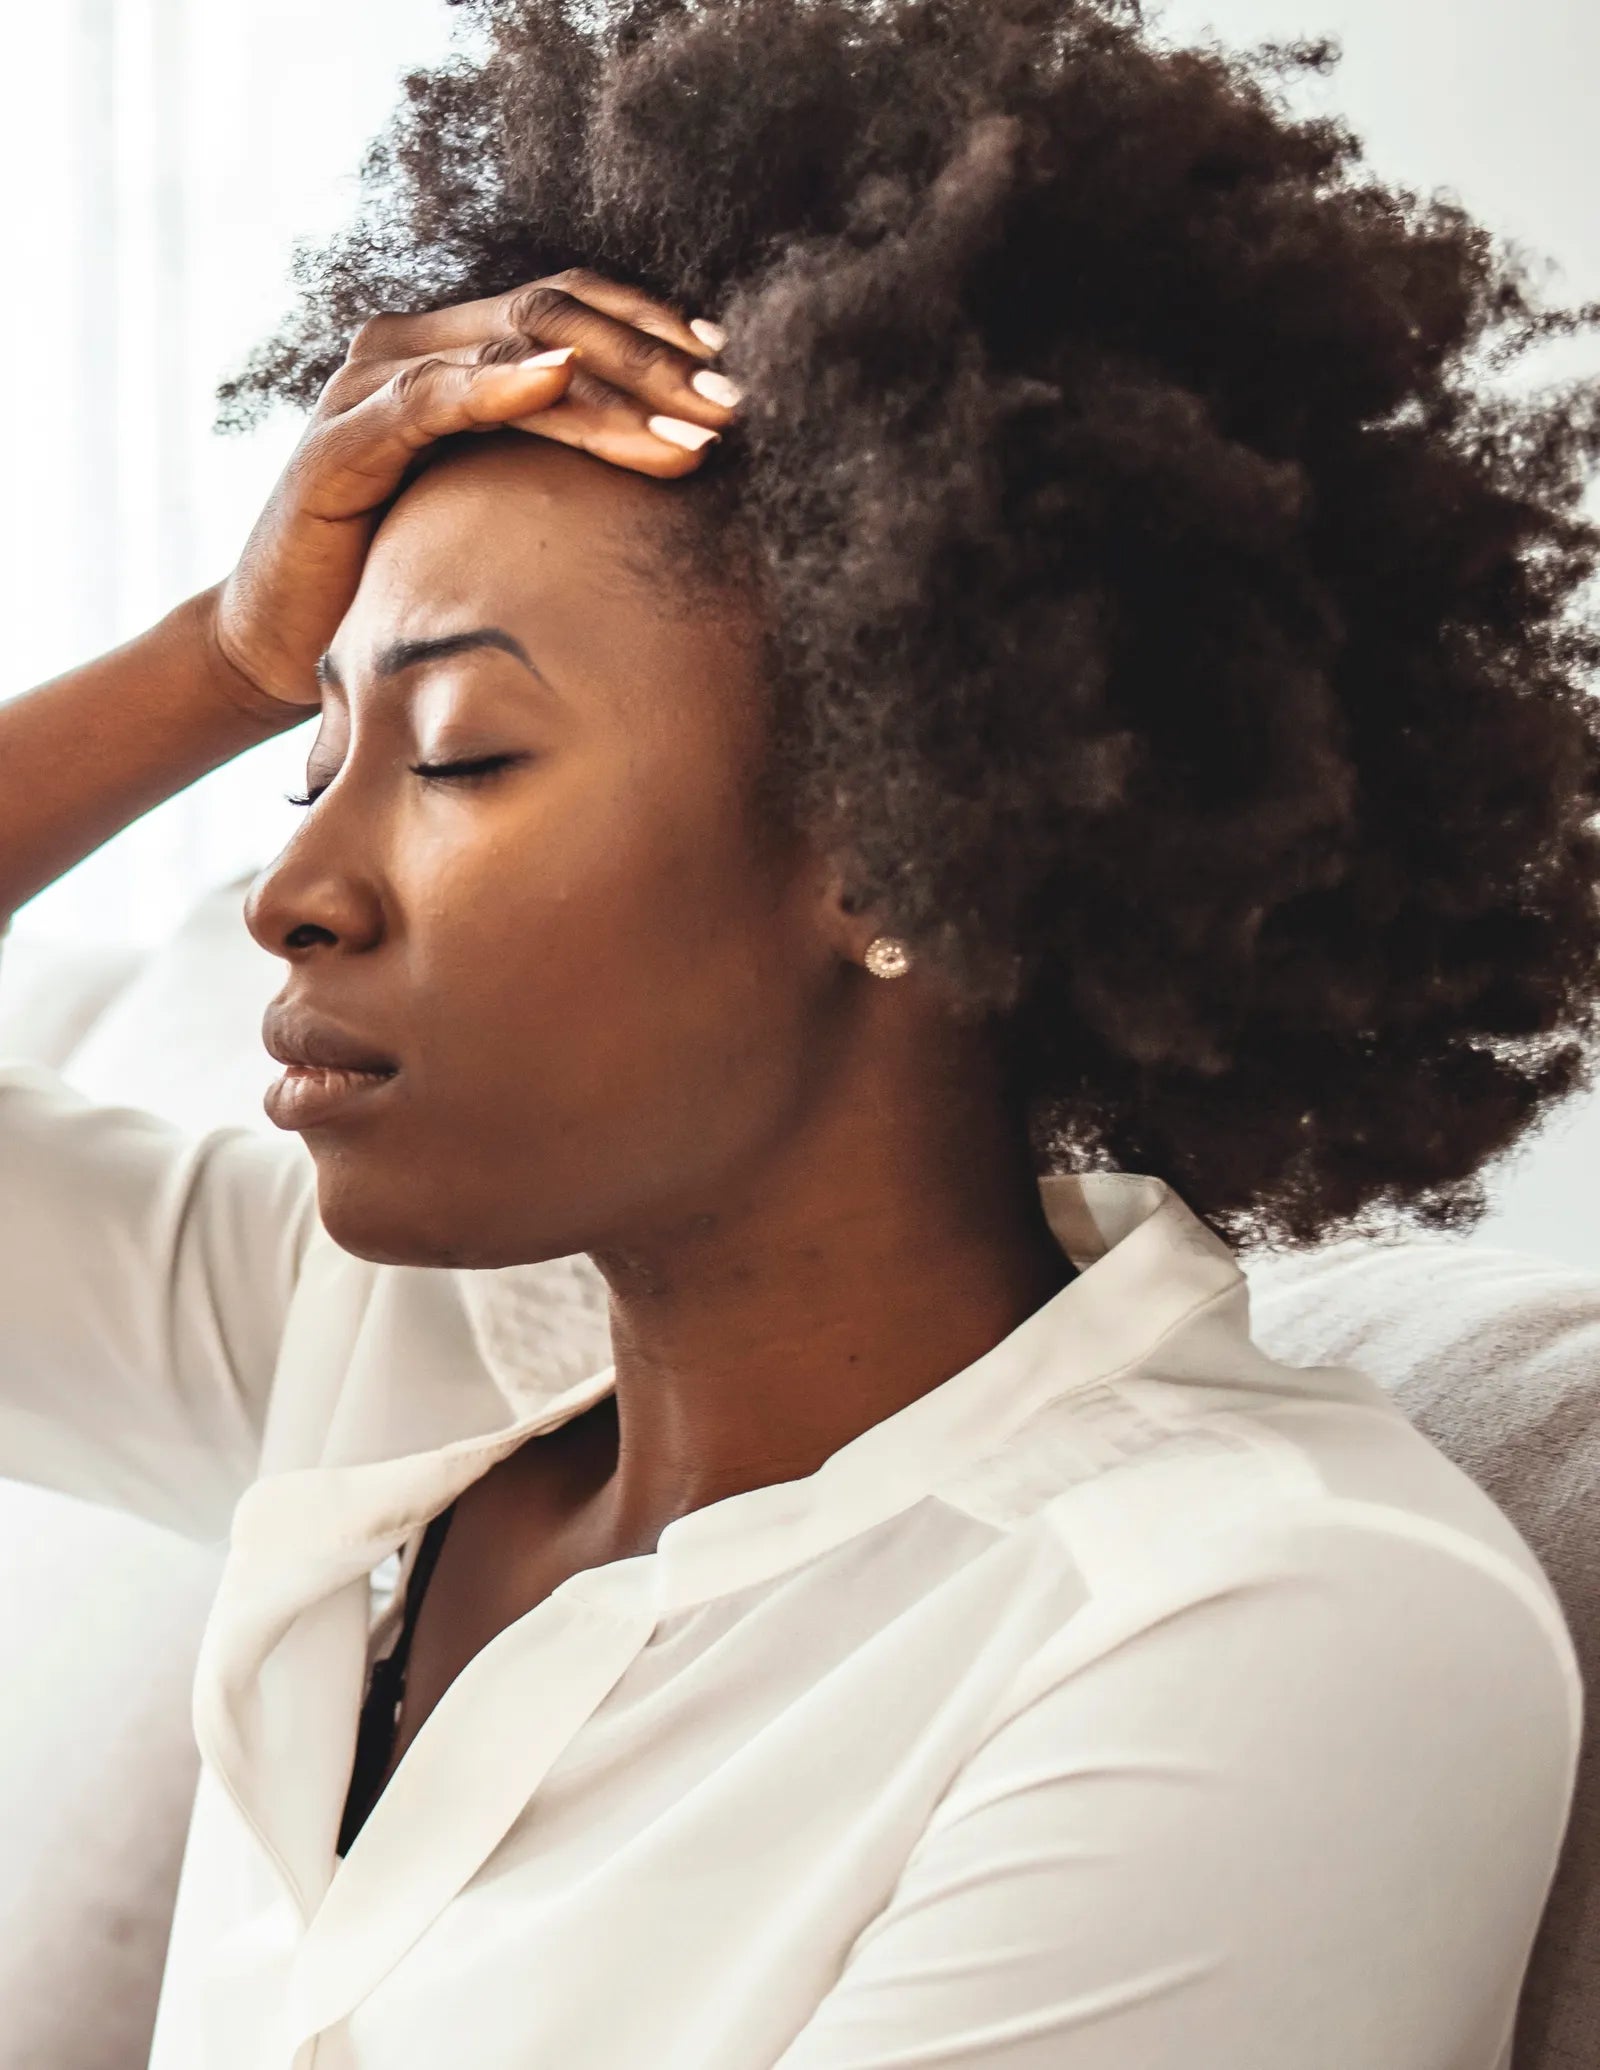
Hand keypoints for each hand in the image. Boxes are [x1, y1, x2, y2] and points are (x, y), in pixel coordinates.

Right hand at [202, 270, 738, 714]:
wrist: (282, 646)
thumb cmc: (399, 584)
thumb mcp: (499, 513)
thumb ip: (562, 469)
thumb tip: (683, 465)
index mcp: (452, 349)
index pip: (571, 305)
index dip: (655, 327)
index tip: (732, 366)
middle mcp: (410, 346)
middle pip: (555, 316)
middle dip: (655, 361)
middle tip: (733, 406)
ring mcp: (370, 386)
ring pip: (513, 352)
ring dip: (613, 390)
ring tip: (689, 428)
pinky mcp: (340, 442)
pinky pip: (432, 400)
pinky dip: (500, 389)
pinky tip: (560, 385)